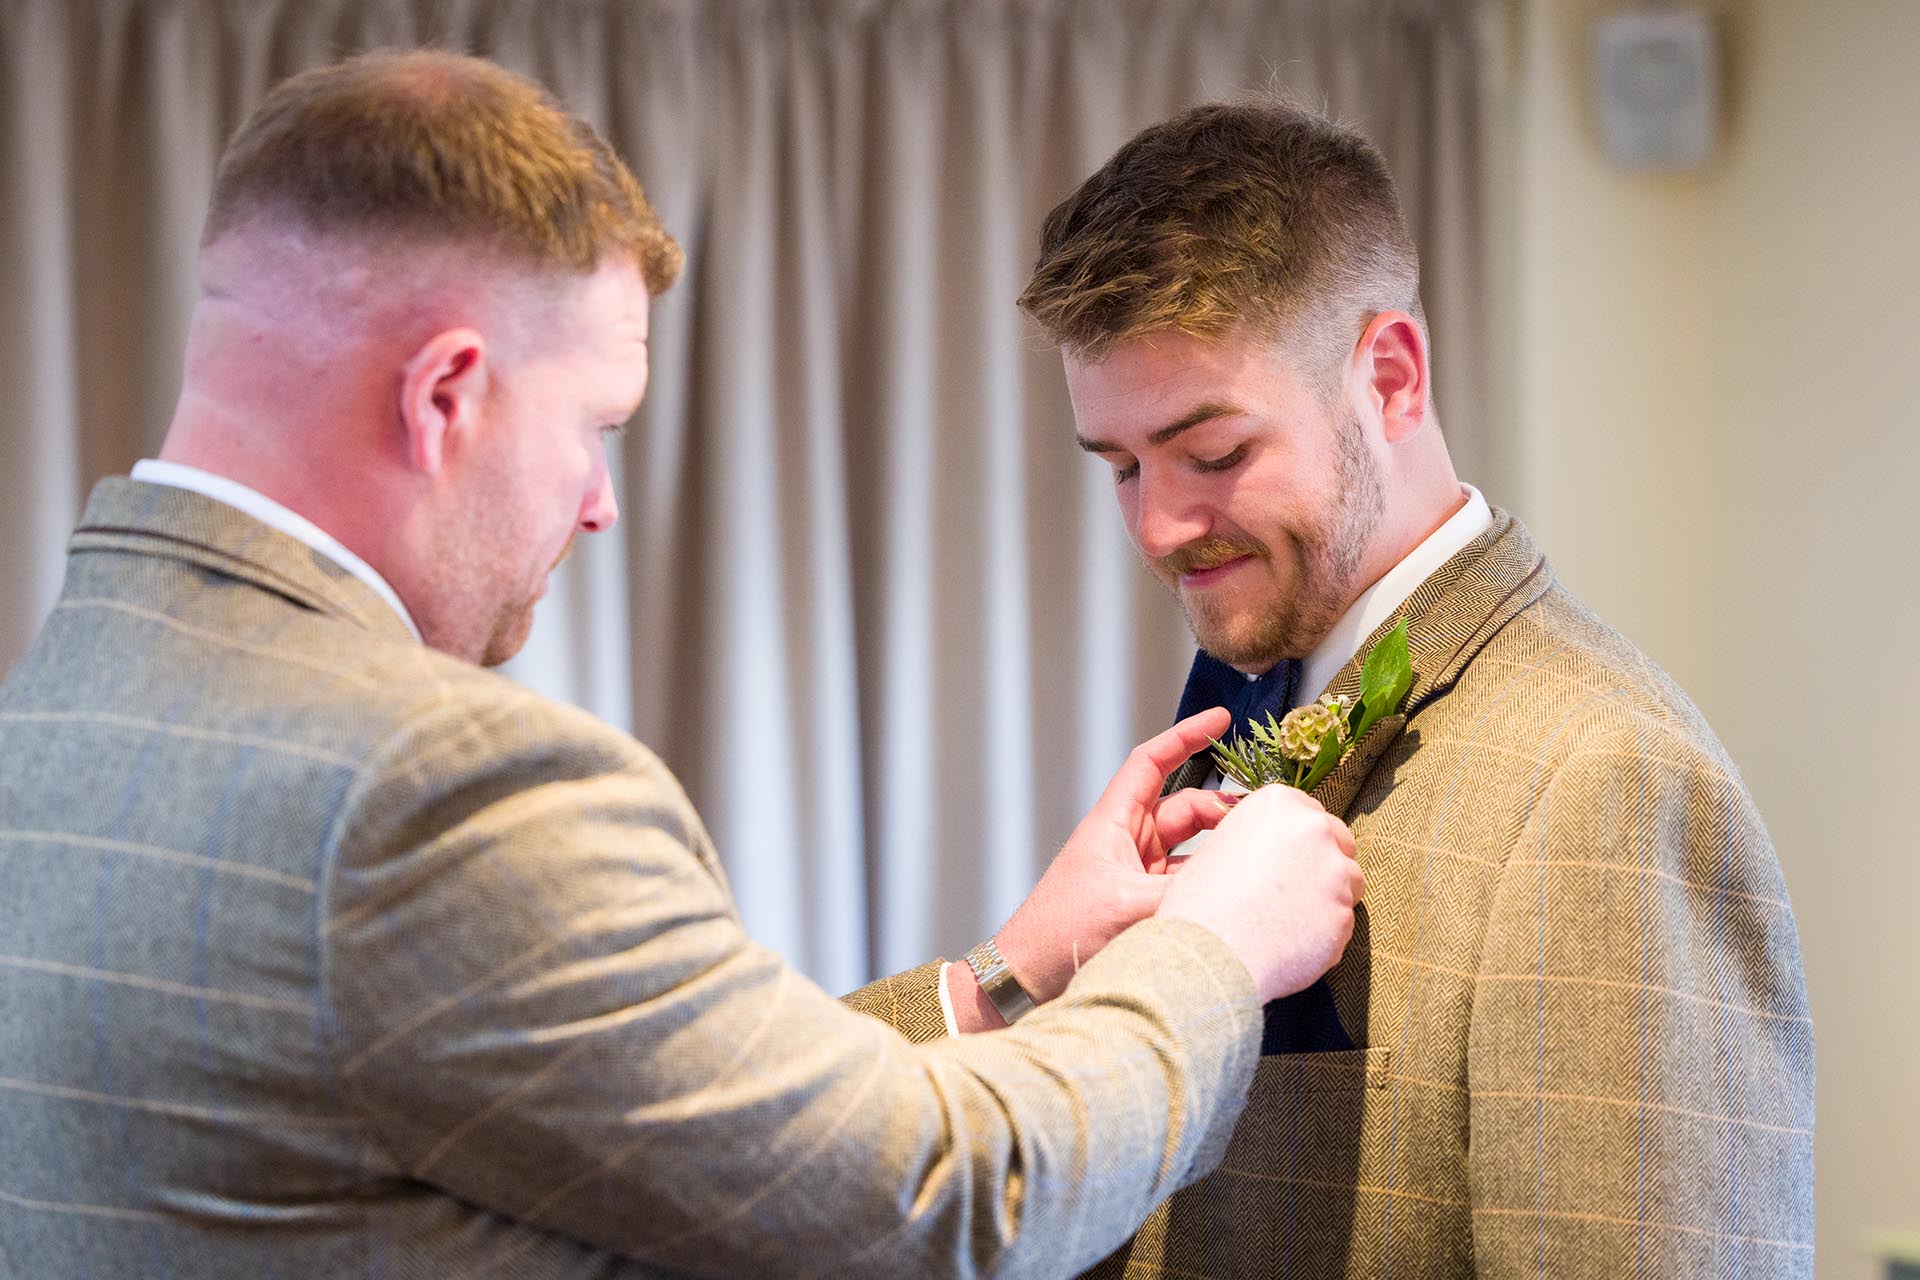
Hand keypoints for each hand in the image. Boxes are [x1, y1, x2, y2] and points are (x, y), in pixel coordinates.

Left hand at [968, 710, 1235, 1022]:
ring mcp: (1136, 872)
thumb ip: (1185, 893)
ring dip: (1221, 850)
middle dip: (1223, 809)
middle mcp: (1126, 841)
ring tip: (1257, 857)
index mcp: (1113, 823)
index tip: (1220, 722)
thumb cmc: (1058, 933)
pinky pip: (1187, 880)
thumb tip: (1235, 885)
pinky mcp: (1143, 902)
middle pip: (1185, 807)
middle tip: (1261, 820)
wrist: (1028, 976)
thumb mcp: (1129, 906)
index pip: (1152, 763)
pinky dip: (1210, 883)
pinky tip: (1236, 894)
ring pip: (1192, 847)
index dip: (1186, 737)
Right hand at [1156, 785, 1363, 1002]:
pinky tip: (1293, 940)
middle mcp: (1312, 829)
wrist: (1209, 955)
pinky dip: (1326, 931)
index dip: (1299, 837)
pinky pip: (1343, 920)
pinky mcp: (1344, 913)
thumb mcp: (1219, 848)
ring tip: (1290, 917)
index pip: (1308, 810)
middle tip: (1293, 887)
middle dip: (1323, 861)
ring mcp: (1334, 872)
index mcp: (1278, 804)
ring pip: (1349, 880)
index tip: (1291, 853)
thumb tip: (1273, 849)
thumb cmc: (1202, 907)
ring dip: (1329, 896)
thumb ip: (1258, 838)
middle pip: (1339, 840)